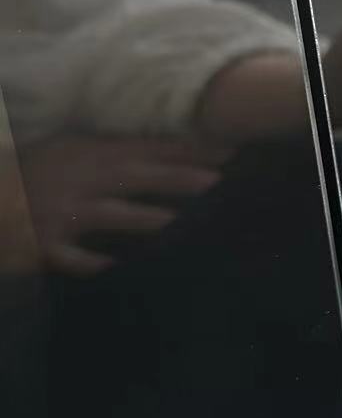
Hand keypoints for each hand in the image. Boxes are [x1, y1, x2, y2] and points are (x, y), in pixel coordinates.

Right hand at [15, 135, 224, 274]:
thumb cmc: (38, 169)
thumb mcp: (76, 149)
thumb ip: (118, 149)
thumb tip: (174, 151)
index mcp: (91, 154)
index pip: (147, 150)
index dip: (187, 150)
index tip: (227, 152)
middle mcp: (80, 180)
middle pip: (135, 177)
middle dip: (175, 177)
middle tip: (216, 181)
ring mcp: (60, 212)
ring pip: (106, 214)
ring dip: (140, 217)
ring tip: (175, 222)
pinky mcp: (42, 243)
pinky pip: (67, 256)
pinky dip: (87, 262)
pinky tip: (110, 268)